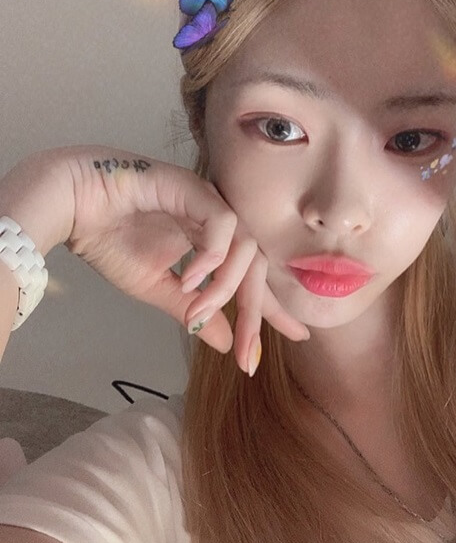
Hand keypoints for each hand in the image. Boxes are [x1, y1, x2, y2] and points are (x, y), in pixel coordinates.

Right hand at [2, 145, 309, 374]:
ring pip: (245, 246)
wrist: (71, 205)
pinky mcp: (194, 188)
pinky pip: (222, 224)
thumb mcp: (157, 289)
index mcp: (209, 244)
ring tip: (198, 310)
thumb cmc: (109, 239)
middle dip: (257, 312)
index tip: (297, 337)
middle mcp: (216, 222)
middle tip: (250, 353)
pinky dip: (211, 256)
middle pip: (256, 266)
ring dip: (226, 287)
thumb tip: (226, 344)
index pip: (251, 278)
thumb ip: (193, 311)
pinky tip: (189, 277)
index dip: (272, 308)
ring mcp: (208, 202)